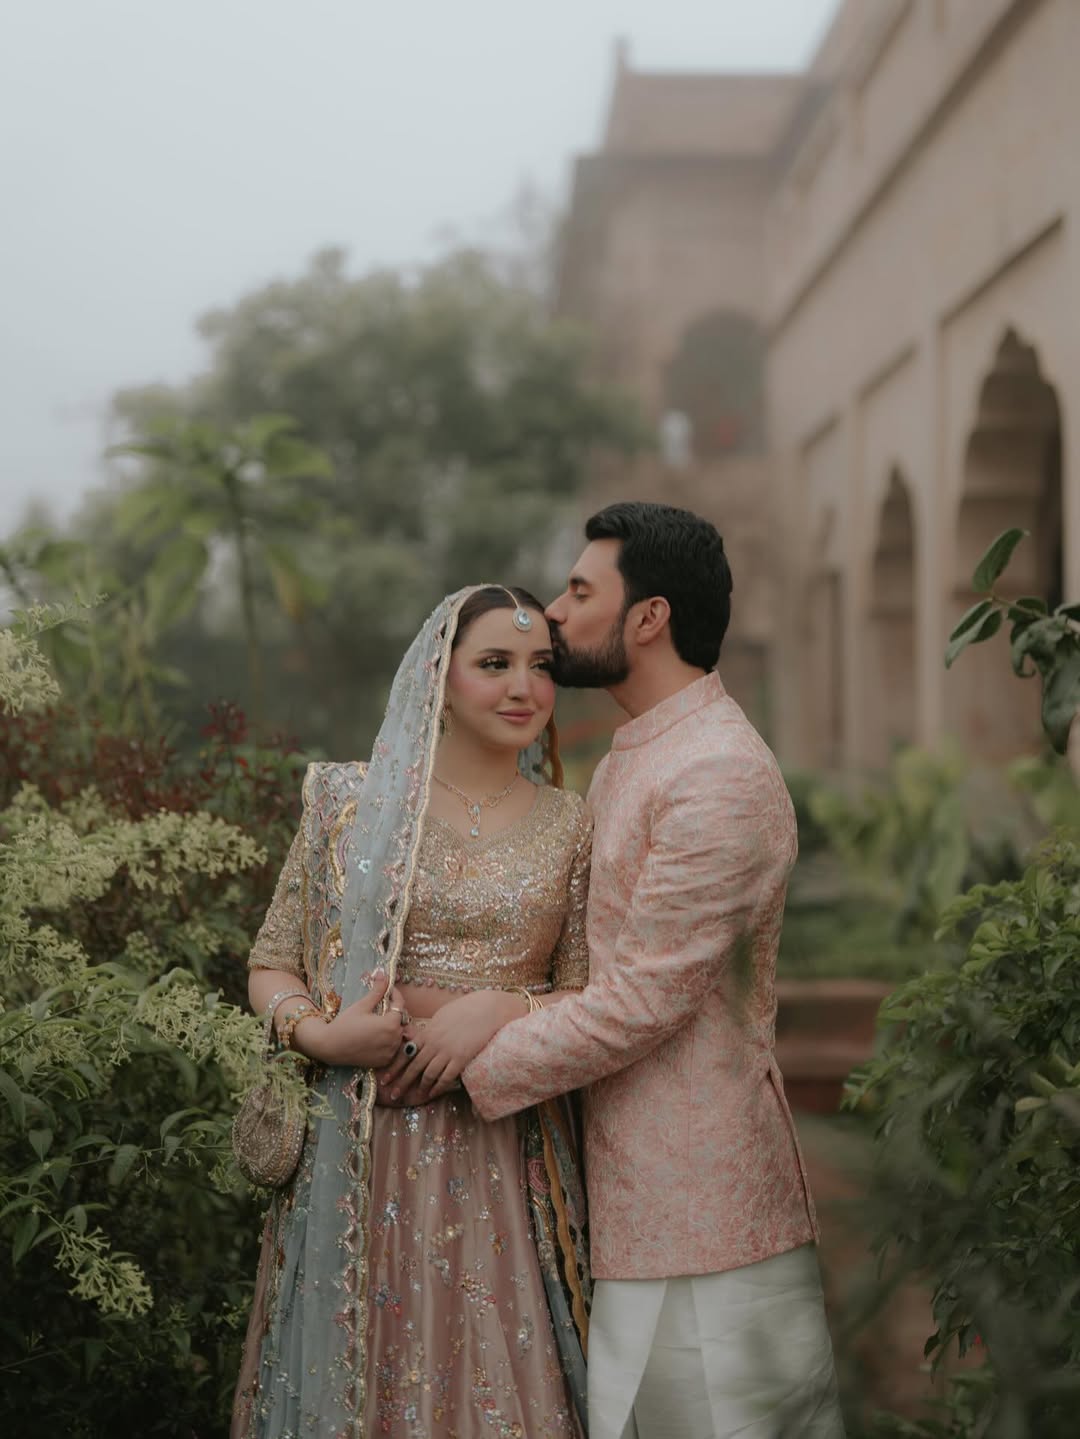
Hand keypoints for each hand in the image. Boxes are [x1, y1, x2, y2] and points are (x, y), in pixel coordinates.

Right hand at [295, 970, 403, 1068]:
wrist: (330, 1046)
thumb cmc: (345, 1024)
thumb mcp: (362, 1005)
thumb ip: (377, 991)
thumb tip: (383, 974)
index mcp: (391, 1024)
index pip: (400, 1005)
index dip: (395, 995)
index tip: (388, 990)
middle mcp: (394, 1040)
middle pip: (400, 1020)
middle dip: (393, 1011)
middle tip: (382, 1004)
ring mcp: (390, 1052)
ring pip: (398, 1034)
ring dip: (392, 1026)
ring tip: (378, 1020)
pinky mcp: (384, 1061)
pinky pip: (392, 1047)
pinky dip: (388, 1040)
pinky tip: (376, 1035)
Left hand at [377, 989, 525, 1101]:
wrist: (485, 1009)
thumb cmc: (464, 1009)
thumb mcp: (440, 1016)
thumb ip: (427, 1029)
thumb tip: (416, 1036)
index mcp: (427, 1032)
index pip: (405, 1053)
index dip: (394, 1067)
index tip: (384, 1078)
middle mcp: (434, 1044)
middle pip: (413, 1067)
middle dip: (401, 1082)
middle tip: (392, 1094)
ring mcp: (447, 1052)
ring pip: (428, 1074)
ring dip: (419, 1087)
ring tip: (412, 1097)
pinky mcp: (461, 1059)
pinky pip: (446, 1077)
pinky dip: (437, 1087)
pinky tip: (432, 1094)